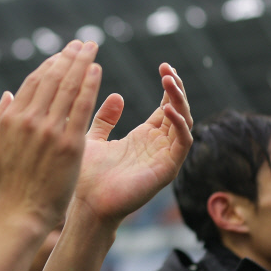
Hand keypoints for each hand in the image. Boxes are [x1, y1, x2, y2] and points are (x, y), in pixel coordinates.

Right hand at [0, 41, 101, 230]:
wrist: (22, 214)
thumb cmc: (7, 187)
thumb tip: (7, 94)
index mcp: (11, 119)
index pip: (34, 82)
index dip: (51, 64)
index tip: (63, 54)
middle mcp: (30, 120)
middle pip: (53, 78)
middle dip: (69, 56)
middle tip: (82, 43)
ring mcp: (50, 131)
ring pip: (68, 87)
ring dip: (82, 63)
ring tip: (92, 48)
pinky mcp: (70, 144)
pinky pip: (82, 107)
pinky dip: (89, 85)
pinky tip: (97, 70)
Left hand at [69, 63, 191, 225]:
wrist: (86, 205)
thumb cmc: (87, 177)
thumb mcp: (94, 138)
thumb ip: (105, 118)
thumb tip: (117, 94)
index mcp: (145, 137)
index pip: (167, 106)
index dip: (169, 86)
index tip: (163, 65)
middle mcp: (159, 146)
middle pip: (179, 111)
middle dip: (176, 88)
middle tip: (168, 69)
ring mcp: (165, 157)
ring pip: (185, 123)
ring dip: (180, 101)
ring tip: (169, 81)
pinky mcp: (167, 170)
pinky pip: (182, 143)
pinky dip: (179, 124)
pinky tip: (167, 109)